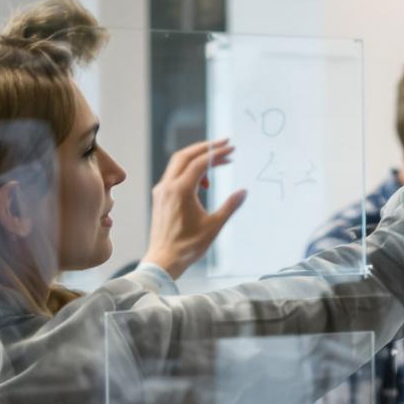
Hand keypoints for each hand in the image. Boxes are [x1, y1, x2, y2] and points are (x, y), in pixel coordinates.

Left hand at [142, 141, 245, 278]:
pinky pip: (174, 175)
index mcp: (180, 191)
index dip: (217, 153)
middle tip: (225, 143)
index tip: (232, 148)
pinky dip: (190, 171)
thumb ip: (230, 206)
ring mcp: (161, 191)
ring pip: (178, 163)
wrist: (164, 259)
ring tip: (218, 163)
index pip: (199, 163)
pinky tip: (204, 182)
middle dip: (206, 147)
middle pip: (185, 156)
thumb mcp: (214, 225)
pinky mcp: (160, 197)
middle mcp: (167, 187)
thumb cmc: (188, 245)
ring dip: (198, 158)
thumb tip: (243, 192)